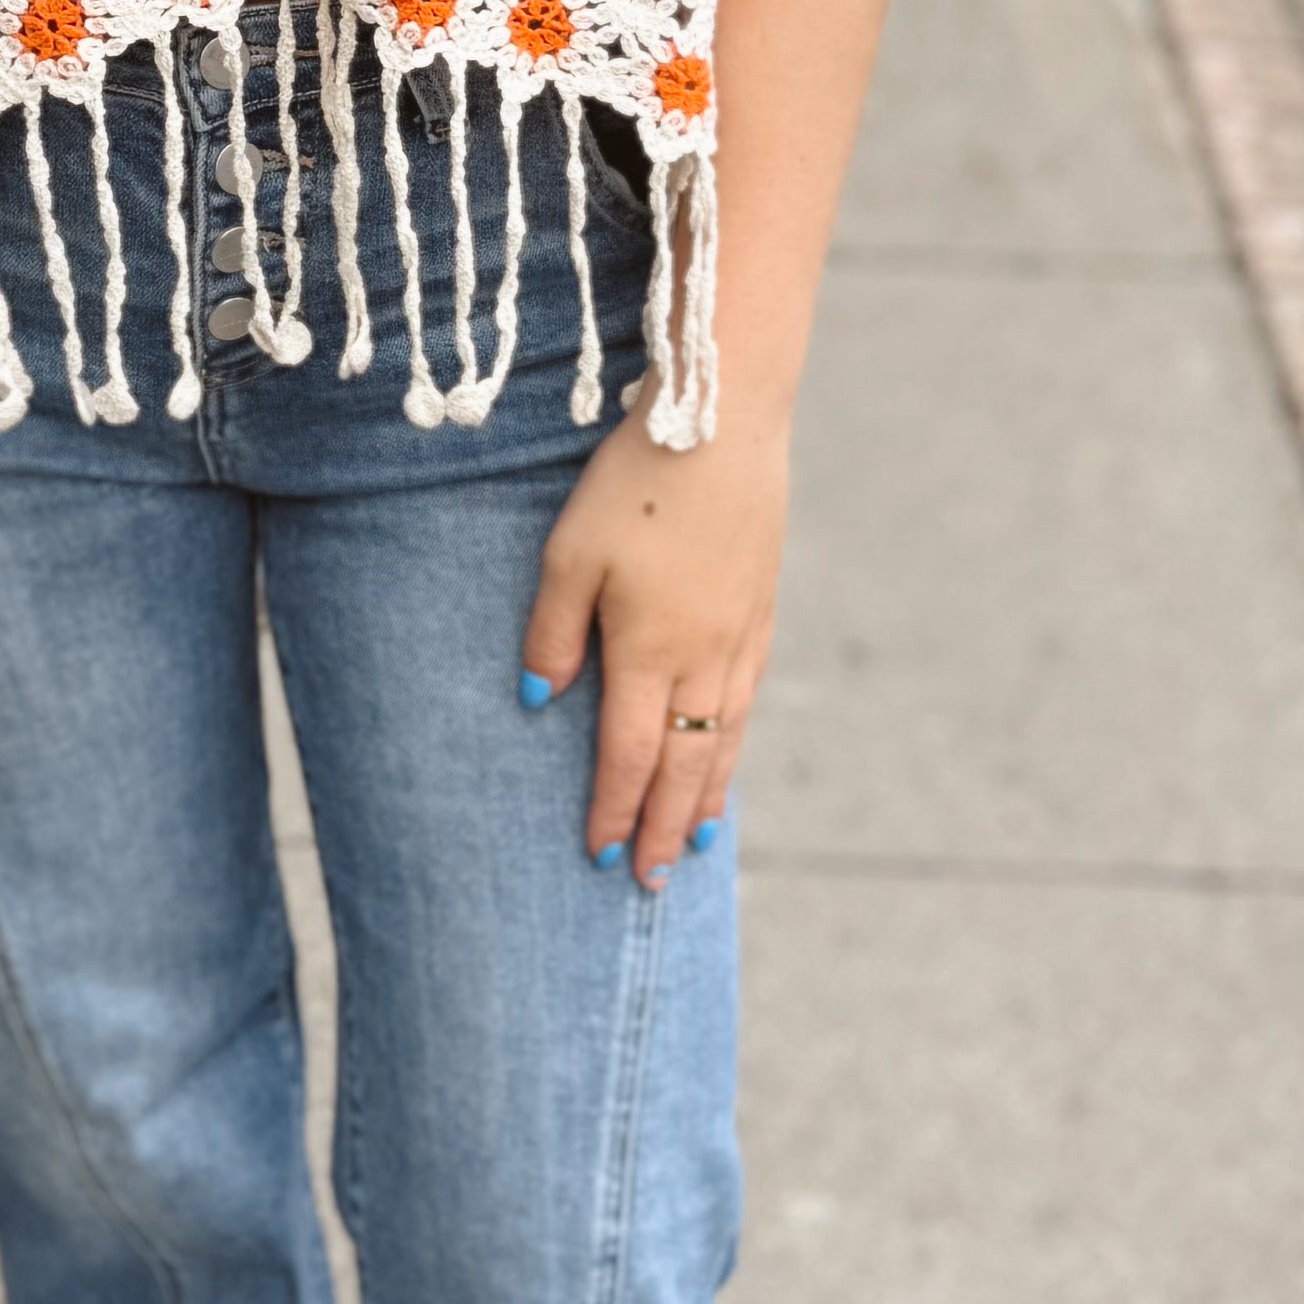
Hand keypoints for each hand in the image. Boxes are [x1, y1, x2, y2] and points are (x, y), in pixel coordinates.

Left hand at [520, 405, 786, 888]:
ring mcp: (740, 635)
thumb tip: (542, 701)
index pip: (629, 754)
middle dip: (665, 826)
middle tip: (653, 882)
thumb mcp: (569, 552)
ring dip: (706, 794)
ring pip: (724, 736)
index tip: (602, 854)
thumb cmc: (633, 482)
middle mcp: (703, 656)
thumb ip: (552, 631)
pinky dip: (733, 741)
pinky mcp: (761, 608)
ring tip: (696, 840)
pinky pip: (747, 697)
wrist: (724, 422)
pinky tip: (725, 752)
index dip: (615, 808)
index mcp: (649, 649)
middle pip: (684, 764)